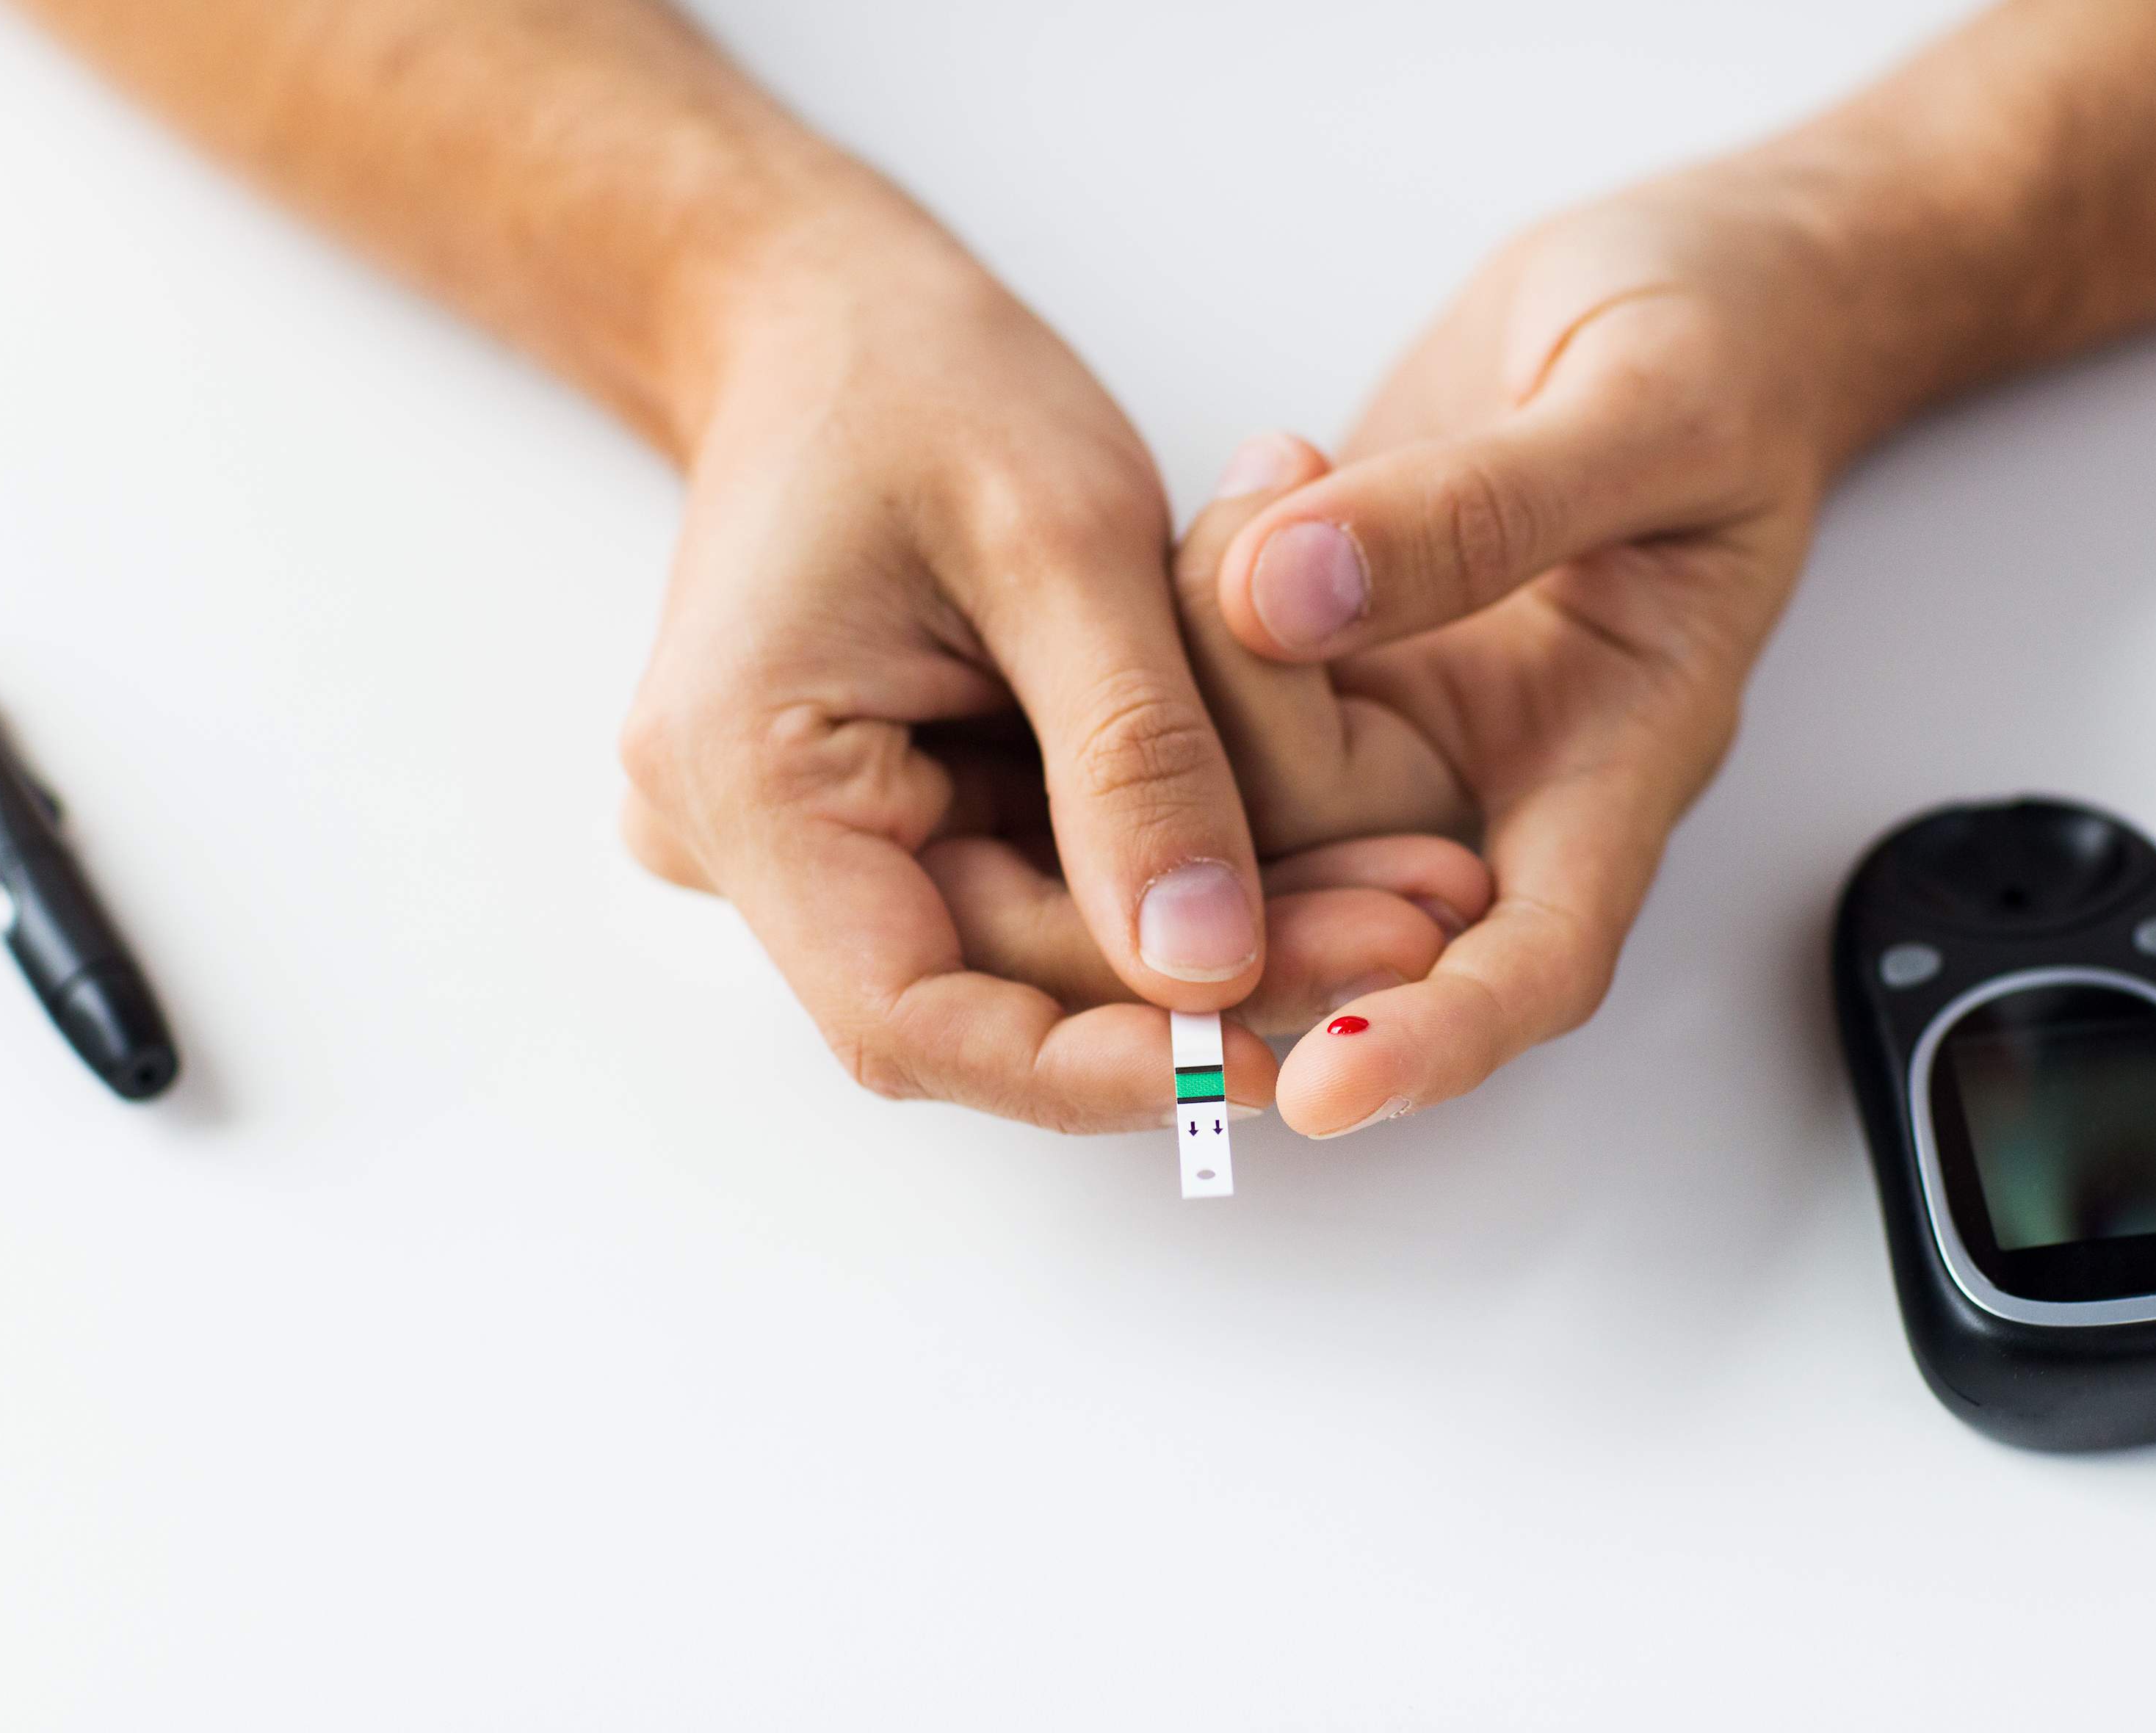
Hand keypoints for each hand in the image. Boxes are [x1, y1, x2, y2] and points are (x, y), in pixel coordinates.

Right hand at [615, 203, 1485, 1130]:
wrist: (832, 316)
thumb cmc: (920, 381)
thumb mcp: (1061, 538)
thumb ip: (1134, 756)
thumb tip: (1206, 967)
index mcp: (742, 774)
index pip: (910, 1015)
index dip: (1093, 1066)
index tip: (1272, 1054)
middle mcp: (753, 841)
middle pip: (995, 993)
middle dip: (1209, 983)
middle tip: (1413, 932)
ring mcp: (822, 839)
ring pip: (1041, 953)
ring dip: (1221, 937)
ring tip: (1411, 891)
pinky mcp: (898, 817)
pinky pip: (1046, 890)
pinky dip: (1179, 877)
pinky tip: (1329, 850)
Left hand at [1203, 162, 1851, 1136]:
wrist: (1710, 293)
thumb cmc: (1730, 348)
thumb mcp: (1643, 407)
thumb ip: (1479, 509)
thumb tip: (1285, 593)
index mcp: (1621, 757)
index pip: (1535, 957)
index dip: (1436, 1042)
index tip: (1320, 1088)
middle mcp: (1498, 773)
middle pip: (1337, 885)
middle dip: (1251, 785)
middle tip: (1234, 577)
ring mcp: (1406, 719)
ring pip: (1245, 785)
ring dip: (1209, 656)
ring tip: (1277, 479)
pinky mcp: (1333, 655)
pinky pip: (1212, 684)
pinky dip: (1196, 593)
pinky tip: (1260, 477)